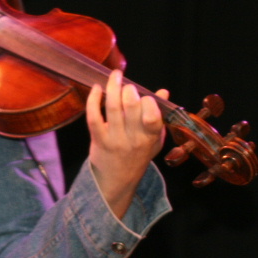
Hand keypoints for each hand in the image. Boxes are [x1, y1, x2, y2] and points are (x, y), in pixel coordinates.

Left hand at [86, 69, 167, 217]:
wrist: (118, 180)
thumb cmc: (138, 155)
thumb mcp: (154, 139)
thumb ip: (158, 116)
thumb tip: (163, 92)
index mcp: (151, 137)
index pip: (152, 117)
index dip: (148, 102)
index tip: (144, 96)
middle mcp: (134, 139)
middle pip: (131, 107)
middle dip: (128, 90)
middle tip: (126, 85)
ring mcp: (115, 139)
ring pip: (113, 108)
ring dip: (112, 87)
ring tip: (114, 76)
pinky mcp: (98, 139)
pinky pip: (94, 116)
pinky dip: (93, 100)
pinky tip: (96, 89)